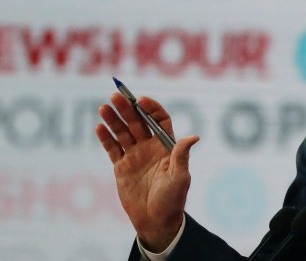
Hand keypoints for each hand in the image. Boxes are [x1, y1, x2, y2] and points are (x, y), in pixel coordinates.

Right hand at [95, 93, 198, 251]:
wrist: (156, 221)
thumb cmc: (172, 200)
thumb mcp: (180, 177)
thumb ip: (181, 156)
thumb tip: (193, 137)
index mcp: (166, 147)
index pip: (160, 121)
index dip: (152, 109)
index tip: (142, 100)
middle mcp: (150, 148)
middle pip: (138, 123)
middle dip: (128, 109)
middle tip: (117, 96)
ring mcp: (135, 156)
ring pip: (123, 133)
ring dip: (114, 119)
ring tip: (105, 107)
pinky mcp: (121, 167)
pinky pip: (112, 148)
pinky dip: (106, 138)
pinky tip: (100, 126)